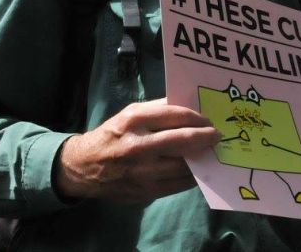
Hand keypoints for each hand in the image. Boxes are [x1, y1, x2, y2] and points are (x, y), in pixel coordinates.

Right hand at [53, 98, 220, 202]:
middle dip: (205, 137)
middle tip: (216, 135)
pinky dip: (191, 176)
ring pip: (183, 165)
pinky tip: (197, 169)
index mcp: (134, 121)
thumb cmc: (114, 135)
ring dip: (201, 158)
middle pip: (182, 141)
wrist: (83, 167)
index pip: (176, 115)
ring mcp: (141, 172)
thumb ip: (160, 109)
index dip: (198, 117)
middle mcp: (137, 146)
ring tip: (210, 152)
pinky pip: (177, 184)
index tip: (209, 120)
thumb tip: (193, 108)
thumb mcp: (131, 113)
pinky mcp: (144, 191)